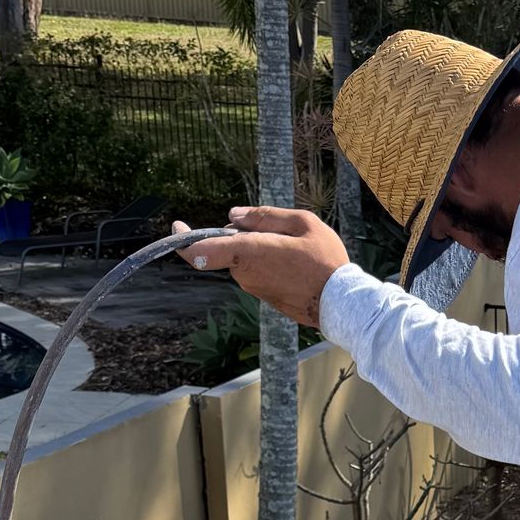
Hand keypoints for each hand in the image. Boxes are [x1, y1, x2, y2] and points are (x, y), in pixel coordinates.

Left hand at [174, 206, 349, 327]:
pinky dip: (269, 264)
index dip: (184, 239)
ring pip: (245, 260)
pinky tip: (297, 264)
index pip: (202, 250)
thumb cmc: (325, 260)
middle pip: (230, 247)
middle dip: (246, 236)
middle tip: (281, 232)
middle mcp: (245, 273)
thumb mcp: (302, 223)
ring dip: (261, 250)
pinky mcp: (263, 297)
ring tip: (296, 249)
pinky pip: (257, 272)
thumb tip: (233, 216)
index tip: (178, 226)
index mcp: (250, 251)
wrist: (341, 303)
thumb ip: (264, 216)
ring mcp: (253, 287)